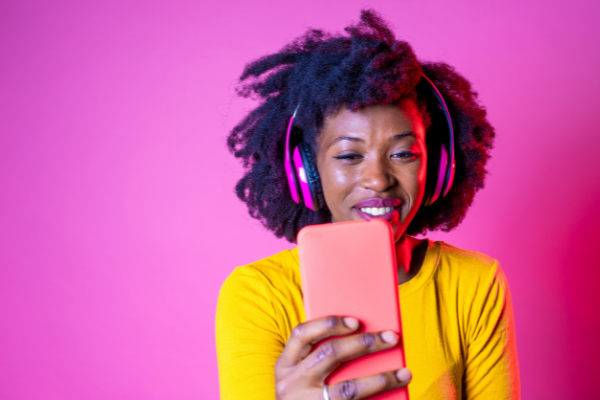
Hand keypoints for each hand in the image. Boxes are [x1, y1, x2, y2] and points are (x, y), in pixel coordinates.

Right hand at [274, 316, 411, 399]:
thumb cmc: (303, 398)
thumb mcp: (299, 377)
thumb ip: (318, 357)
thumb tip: (360, 334)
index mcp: (285, 365)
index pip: (302, 333)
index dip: (328, 323)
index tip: (356, 321)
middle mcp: (292, 384)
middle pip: (331, 354)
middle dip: (364, 343)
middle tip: (391, 338)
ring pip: (350, 388)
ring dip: (381, 378)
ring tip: (404, 372)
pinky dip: (378, 397)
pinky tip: (395, 392)